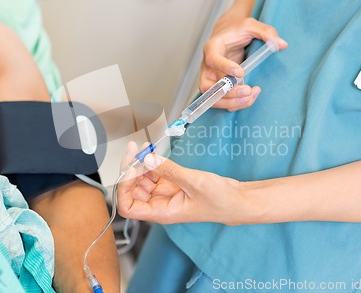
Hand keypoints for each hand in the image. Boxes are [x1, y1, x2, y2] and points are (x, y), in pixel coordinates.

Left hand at [117, 142, 243, 224]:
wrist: (237, 200)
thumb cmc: (220, 201)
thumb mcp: (194, 182)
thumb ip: (169, 170)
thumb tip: (147, 159)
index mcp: (162, 212)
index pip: (128, 208)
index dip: (123, 189)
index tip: (130, 169)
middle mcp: (160, 204)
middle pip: (132, 190)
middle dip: (130, 170)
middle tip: (134, 150)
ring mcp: (165, 193)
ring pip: (142, 179)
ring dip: (139, 163)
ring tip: (143, 147)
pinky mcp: (172, 183)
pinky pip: (154, 172)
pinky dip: (151, 161)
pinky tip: (151, 150)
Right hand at [201, 14, 286, 110]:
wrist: (228, 35)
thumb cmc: (236, 30)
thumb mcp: (250, 25)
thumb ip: (265, 32)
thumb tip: (281, 45)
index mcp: (212, 48)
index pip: (213, 59)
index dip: (225, 67)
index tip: (241, 73)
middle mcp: (208, 66)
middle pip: (208, 86)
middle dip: (228, 93)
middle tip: (247, 90)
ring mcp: (211, 79)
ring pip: (213, 98)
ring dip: (232, 102)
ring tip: (251, 95)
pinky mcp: (218, 87)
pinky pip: (223, 101)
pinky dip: (236, 103)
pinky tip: (251, 96)